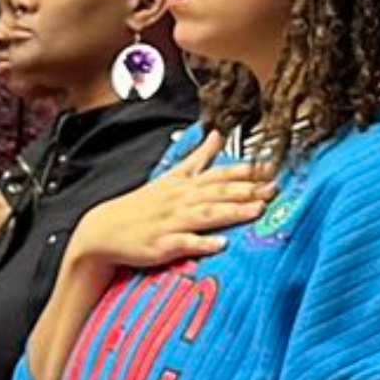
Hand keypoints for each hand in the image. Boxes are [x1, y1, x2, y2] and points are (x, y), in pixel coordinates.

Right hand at [74, 135, 273, 276]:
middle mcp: (181, 200)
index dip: (246, 171)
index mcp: (185, 184)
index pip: (220, 174)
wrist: (104, 230)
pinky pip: (183, 243)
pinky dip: (202, 243)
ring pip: (206, 214)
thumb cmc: (143, 205)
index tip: (272, 169)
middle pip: (218, 192)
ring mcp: (171, 222)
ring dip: (233, 212)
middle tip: (275, 188)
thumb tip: (218, 134)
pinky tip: (221, 245)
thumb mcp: (172, 176)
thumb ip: (199, 157)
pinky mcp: (161, 245)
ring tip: (257, 211)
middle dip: (248, 190)